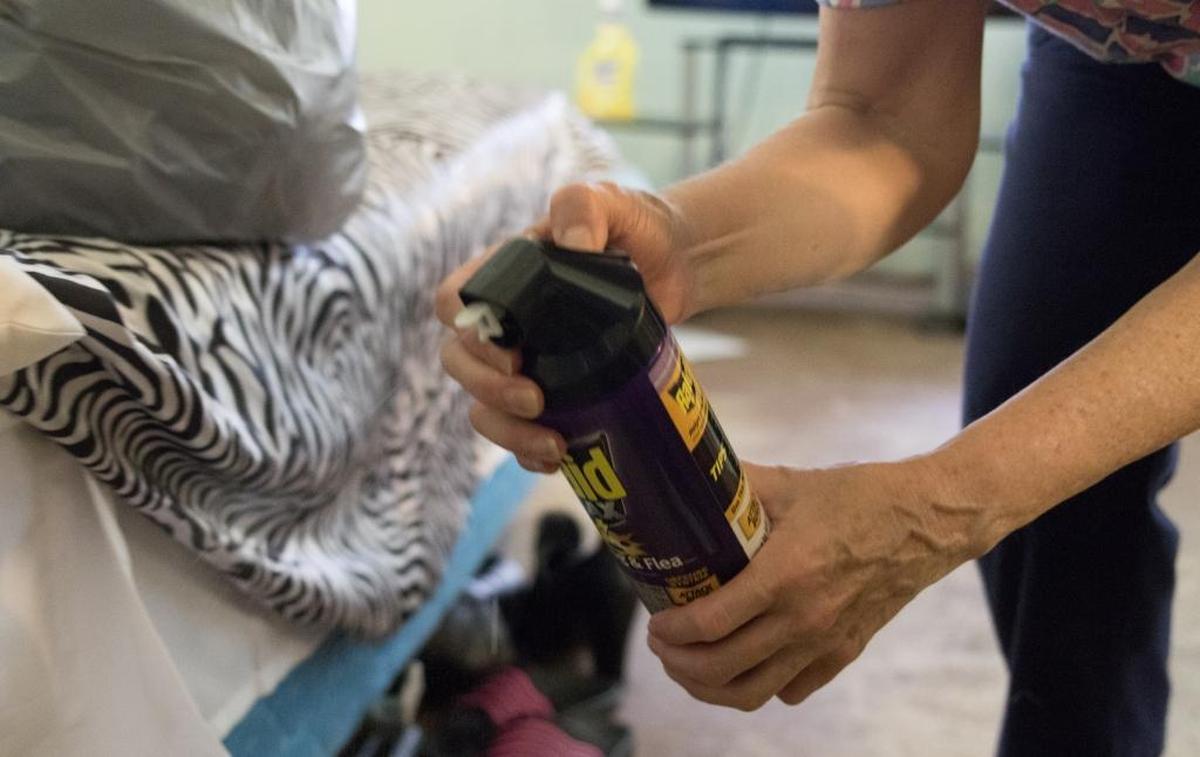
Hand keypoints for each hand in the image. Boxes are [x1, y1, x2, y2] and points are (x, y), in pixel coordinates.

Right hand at [436, 181, 698, 472]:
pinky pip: (520, 430)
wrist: (678, 265)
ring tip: (553, 444)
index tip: (513, 352)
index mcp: (504, 274)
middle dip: (487, 390)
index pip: (453, 302)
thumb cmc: (635, 228)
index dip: (469, 334)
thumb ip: (584, 207)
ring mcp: (527, 360)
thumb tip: (571, 243)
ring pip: (483, 406)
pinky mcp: (555, 391)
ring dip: (506, 432)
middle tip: (534, 400)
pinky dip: (529, 451)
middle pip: (459, 363)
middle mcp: (505, 320)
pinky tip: (557, 459)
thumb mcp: (611, 204)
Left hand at [646, 457, 990, 710]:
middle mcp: (804, 619)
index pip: (711, 623)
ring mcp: (826, 643)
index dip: (671, 630)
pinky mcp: (844, 653)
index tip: (654, 621)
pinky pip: (790, 690)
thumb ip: (739, 486)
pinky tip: (742, 664)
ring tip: (690, 665)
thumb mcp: (791, 484)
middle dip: (678, 662)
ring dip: (710, 687)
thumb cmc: (860, 497)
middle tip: (662, 644)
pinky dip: (758, 686)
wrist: (928, 522)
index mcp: (785, 575)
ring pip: (753, 692)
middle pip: (721, 668)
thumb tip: (691, 474)